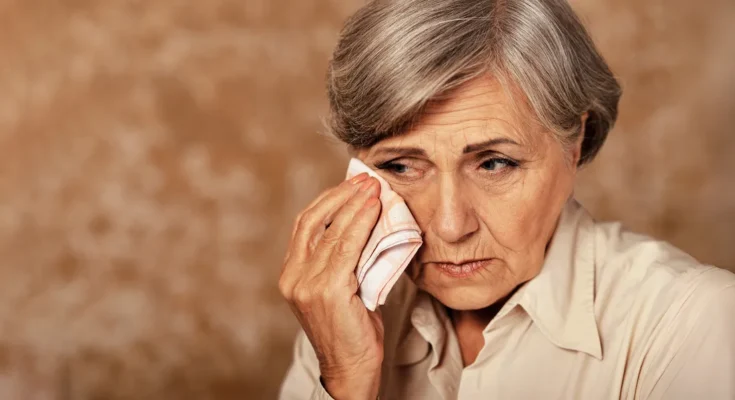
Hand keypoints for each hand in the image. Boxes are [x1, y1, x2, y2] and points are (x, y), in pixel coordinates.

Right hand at [279, 173, 383, 399]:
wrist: (352, 370)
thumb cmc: (352, 331)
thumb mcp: (343, 289)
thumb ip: (344, 260)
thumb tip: (366, 223)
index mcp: (291, 275)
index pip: (305, 225)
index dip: (328, 200)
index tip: (351, 184)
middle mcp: (293, 277)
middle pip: (313, 221)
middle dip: (341, 195)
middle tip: (366, 178)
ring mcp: (306, 284)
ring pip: (331, 231)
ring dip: (355, 205)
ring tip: (374, 187)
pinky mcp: (327, 290)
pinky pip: (346, 247)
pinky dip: (361, 223)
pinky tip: (374, 210)